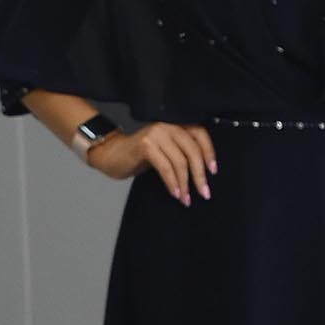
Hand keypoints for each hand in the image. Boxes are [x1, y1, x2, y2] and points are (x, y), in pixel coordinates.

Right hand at [87, 122, 216, 205]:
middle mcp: (167, 125)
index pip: (200, 135)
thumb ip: (181, 154)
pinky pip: (165, 167)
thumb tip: (202, 173)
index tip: (213, 171)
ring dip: (185, 183)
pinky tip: (175, 193)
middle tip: (204, 193)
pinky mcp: (146, 145)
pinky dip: (172, 182)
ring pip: (180, 161)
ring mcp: (156, 134)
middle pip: (192, 150)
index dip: (209, 153)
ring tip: (186, 199)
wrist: (111, 156)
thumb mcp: (165, 152)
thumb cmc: (138, 157)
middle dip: (200, 174)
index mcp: (175, 125)